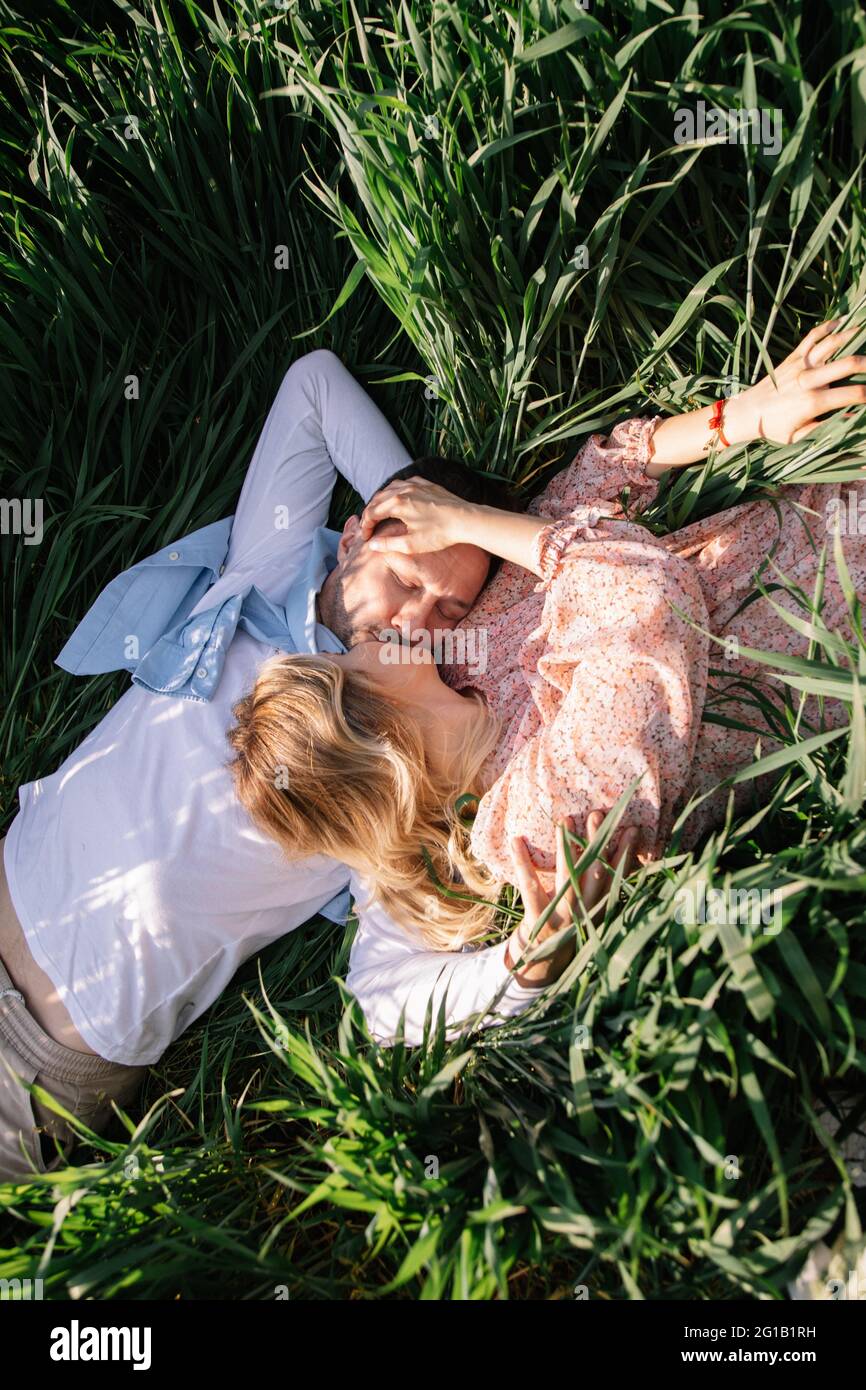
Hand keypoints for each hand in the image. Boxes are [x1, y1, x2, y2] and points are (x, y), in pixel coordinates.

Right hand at [358, 476, 475, 554]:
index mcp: (397, 504)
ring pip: (390, 488)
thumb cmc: (440, 533)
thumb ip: (389, 544)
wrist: (465, 520)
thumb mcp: (411, 544)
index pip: (372, 512)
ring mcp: (416, 485)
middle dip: (369, 513)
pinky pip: (405, 483)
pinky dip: (396, 490)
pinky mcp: (427, 485)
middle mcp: (404, 490)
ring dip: (381, 500)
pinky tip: (398, 497)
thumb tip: (372, 544)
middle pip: (377, 499)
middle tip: (368, 526)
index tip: (366, 537)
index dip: (365, 526)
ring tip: (379, 512)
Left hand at [504, 810, 639, 988]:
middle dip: (597, 843)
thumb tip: (613, 848)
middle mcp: (586, 909)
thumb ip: (601, 884)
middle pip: (595, 871)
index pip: (617, 875)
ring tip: (565, 821)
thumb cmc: (571, 923)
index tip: (633, 829)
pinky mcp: (539, 915)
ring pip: (567, 876)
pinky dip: (522, 861)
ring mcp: (563, 914)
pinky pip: (530, 885)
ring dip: (566, 846)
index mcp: (601, 905)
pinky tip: (516, 840)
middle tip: (597, 814)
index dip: (626, 852)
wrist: (545, 961)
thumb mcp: (592, 908)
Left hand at [725, 318, 865, 445]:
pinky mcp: (793, 356)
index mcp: (812, 402)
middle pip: (847, 364)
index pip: (852, 394)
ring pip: (831, 343)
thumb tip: (853, 418)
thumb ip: (827, 427)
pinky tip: (842, 322)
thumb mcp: (800, 436)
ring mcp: (800, 364)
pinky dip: (828, 327)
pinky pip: (813, 336)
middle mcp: (807, 380)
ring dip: (853, 336)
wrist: (747, 412)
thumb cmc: (774, 428)